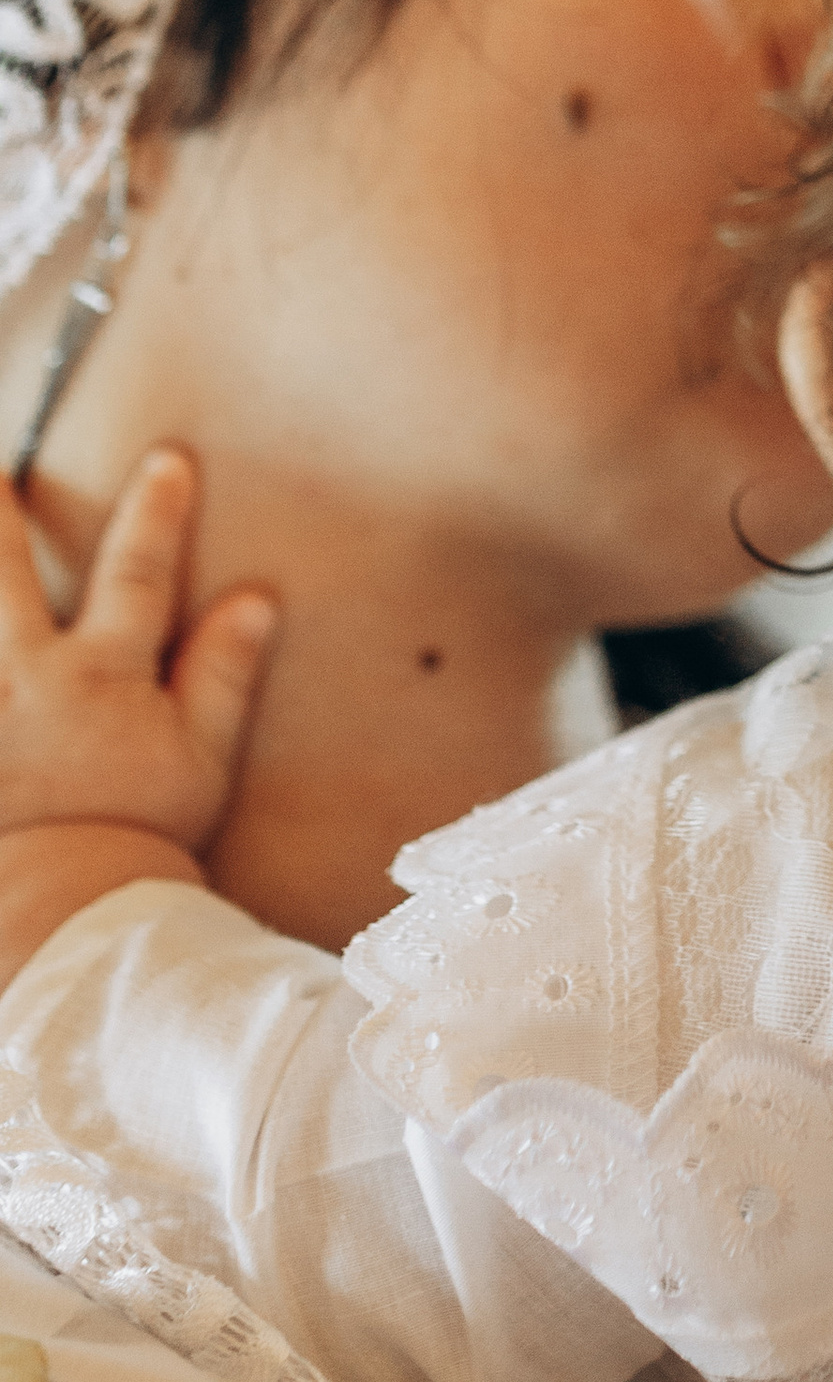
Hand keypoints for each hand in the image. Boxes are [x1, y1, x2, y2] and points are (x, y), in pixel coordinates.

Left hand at [0, 446, 276, 985]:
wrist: (52, 922)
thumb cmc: (132, 843)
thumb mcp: (200, 763)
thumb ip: (225, 674)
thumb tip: (258, 596)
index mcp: (96, 675)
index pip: (135, 573)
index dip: (157, 513)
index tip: (168, 460)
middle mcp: (22, 677)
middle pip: (2, 568)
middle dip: (0, 511)